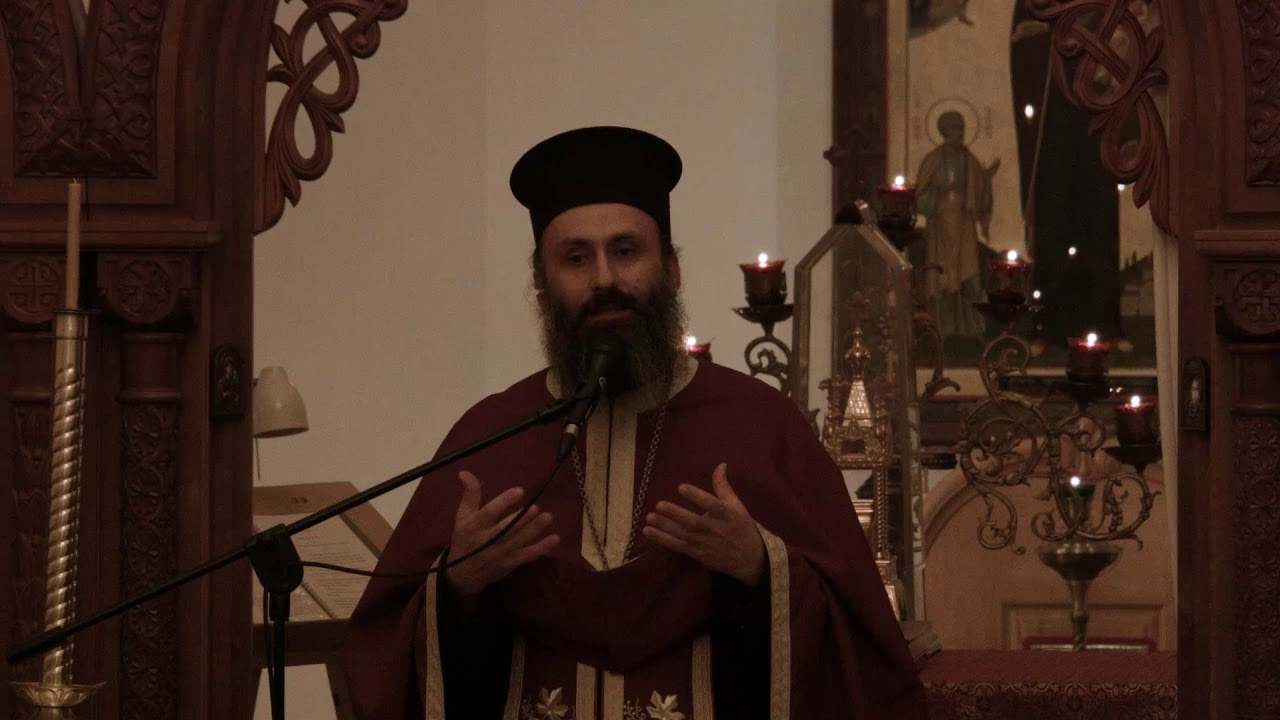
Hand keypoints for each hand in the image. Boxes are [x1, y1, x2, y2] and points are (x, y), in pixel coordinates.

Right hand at [444, 471, 558, 595]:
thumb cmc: (464, 539)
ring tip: (548, 517)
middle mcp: (488, 541)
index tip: (520, 490)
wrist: (463, 574)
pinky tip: (555, 538)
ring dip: (534, 530)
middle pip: (506, 529)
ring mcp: (500, 553)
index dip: (504, 502)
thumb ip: (470, 494)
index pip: (489, 512)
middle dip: (522, 519)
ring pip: (519, 541)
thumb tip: (465, 472)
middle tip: (536, 507)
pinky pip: (528, 555)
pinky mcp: (511, 563)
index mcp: (474, 526)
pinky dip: (542, 548)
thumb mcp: (462, 516)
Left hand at [642, 463, 765, 585]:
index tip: (681, 487)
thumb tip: (720, 465)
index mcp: (725, 515)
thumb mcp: (736, 505)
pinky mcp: (696, 553)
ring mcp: (704, 543)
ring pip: (682, 535)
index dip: (696, 496)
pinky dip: (663, 539)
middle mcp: (714, 529)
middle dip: (676, 514)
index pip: (711, 504)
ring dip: (664, 527)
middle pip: (693, 522)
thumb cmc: (741, 527)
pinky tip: (649, 531)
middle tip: (659, 504)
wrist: (749, 559)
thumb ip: (723, 486)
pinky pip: (677, 546)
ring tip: (649, 517)